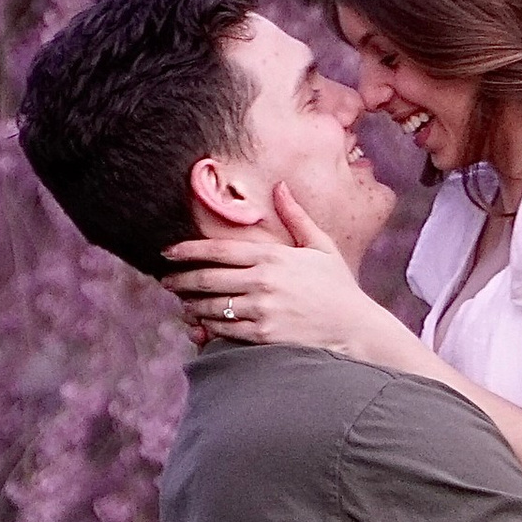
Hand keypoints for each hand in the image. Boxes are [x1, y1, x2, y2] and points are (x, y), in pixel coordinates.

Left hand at [164, 188, 378, 351]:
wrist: (356, 328)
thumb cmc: (338, 287)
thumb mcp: (321, 246)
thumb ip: (296, 217)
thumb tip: (280, 187)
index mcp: (272, 256)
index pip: (218, 250)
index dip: (187, 250)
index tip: (167, 252)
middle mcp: (263, 281)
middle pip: (207, 278)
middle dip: (181, 280)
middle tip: (166, 281)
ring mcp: (262, 309)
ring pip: (211, 306)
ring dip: (191, 305)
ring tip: (182, 304)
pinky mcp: (264, 335)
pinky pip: (225, 330)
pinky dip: (209, 328)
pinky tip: (201, 326)